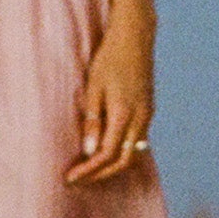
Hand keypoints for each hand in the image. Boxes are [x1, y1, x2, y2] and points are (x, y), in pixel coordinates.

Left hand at [65, 18, 153, 184]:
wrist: (135, 37)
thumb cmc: (109, 58)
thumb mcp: (94, 88)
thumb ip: (92, 121)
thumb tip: (89, 152)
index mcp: (124, 115)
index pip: (106, 154)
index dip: (88, 169)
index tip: (70, 177)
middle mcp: (140, 119)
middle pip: (123, 160)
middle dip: (101, 174)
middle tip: (79, 180)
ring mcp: (147, 115)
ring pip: (133, 153)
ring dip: (112, 165)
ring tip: (91, 170)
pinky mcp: (148, 110)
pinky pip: (137, 141)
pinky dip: (122, 152)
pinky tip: (107, 152)